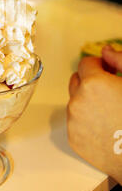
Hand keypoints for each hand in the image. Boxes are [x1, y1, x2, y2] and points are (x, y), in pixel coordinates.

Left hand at [67, 46, 121, 184]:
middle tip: (110, 90)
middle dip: (90, 81)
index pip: (85, 63)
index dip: (100, 65)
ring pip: (75, 101)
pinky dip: (86, 120)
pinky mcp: (73, 139)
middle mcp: (77, 101)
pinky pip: (75, 121)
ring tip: (110, 111)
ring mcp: (73, 121)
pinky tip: (105, 126)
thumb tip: (105, 51)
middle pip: (76, 81)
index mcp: (93, 83)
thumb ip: (120, 60)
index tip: (110, 72)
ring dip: (87, 100)